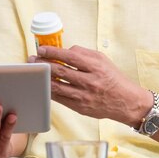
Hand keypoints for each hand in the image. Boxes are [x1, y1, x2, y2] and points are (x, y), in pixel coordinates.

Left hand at [29, 45, 148, 125]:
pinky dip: (49, 91)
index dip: (53, 52)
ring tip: (35, 72)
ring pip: (57, 86)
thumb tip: (64, 50)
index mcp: (95, 67)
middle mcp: (89, 81)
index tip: (42, 49)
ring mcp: (84, 96)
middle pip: (60, 71)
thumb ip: (83, 53)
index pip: (70, 57)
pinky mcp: (80, 108)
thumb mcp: (102, 59)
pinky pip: (60, 99)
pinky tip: (43, 84)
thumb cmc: (113, 78)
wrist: (126, 102)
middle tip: (33, 60)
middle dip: (43, 64)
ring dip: (43, 78)